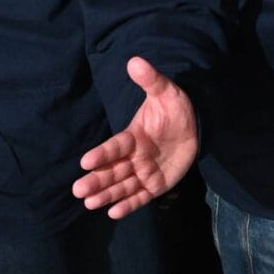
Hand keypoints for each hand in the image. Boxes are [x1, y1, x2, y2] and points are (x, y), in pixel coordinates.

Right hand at [73, 57, 200, 216]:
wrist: (194, 127)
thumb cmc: (175, 110)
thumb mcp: (167, 93)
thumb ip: (151, 80)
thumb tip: (135, 61)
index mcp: (133, 136)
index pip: (115, 146)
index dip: (102, 154)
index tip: (85, 161)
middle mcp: (134, 156)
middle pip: (113, 170)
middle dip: (97, 180)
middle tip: (78, 190)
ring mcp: (144, 172)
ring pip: (122, 185)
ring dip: (107, 194)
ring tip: (90, 203)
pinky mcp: (156, 185)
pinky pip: (141, 196)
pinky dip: (129, 204)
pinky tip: (114, 212)